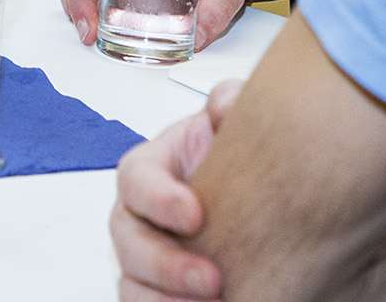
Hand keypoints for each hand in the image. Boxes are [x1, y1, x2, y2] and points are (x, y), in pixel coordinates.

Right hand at [111, 79, 241, 301]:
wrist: (257, 204)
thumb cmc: (232, 162)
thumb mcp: (231, 124)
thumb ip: (229, 102)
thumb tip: (226, 103)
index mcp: (149, 170)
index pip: (135, 179)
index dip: (158, 198)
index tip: (196, 214)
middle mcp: (136, 219)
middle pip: (128, 244)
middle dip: (167, 266)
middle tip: (214, 279)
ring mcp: (144, 261)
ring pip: (132, 287)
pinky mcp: (157, 292)